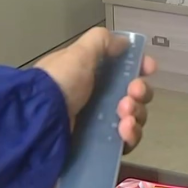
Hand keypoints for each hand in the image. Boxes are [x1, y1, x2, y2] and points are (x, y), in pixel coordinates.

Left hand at [35, 27, 155, 152]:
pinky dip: (130, 136)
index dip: (140, 68)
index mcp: (92, 75)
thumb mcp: (78, 53)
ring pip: (134, 118)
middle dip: (140, 92)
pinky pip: (126, 141)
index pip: (124, 70)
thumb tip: (123, 43)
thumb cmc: (60, 82)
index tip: (148, 68)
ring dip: (136, 113)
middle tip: (132, 93)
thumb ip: (101, 41)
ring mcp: (99, 123)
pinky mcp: (100, 146)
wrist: (38, 120)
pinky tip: (124, 131)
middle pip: (135, 95)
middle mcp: (97, 98)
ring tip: (124, 114)